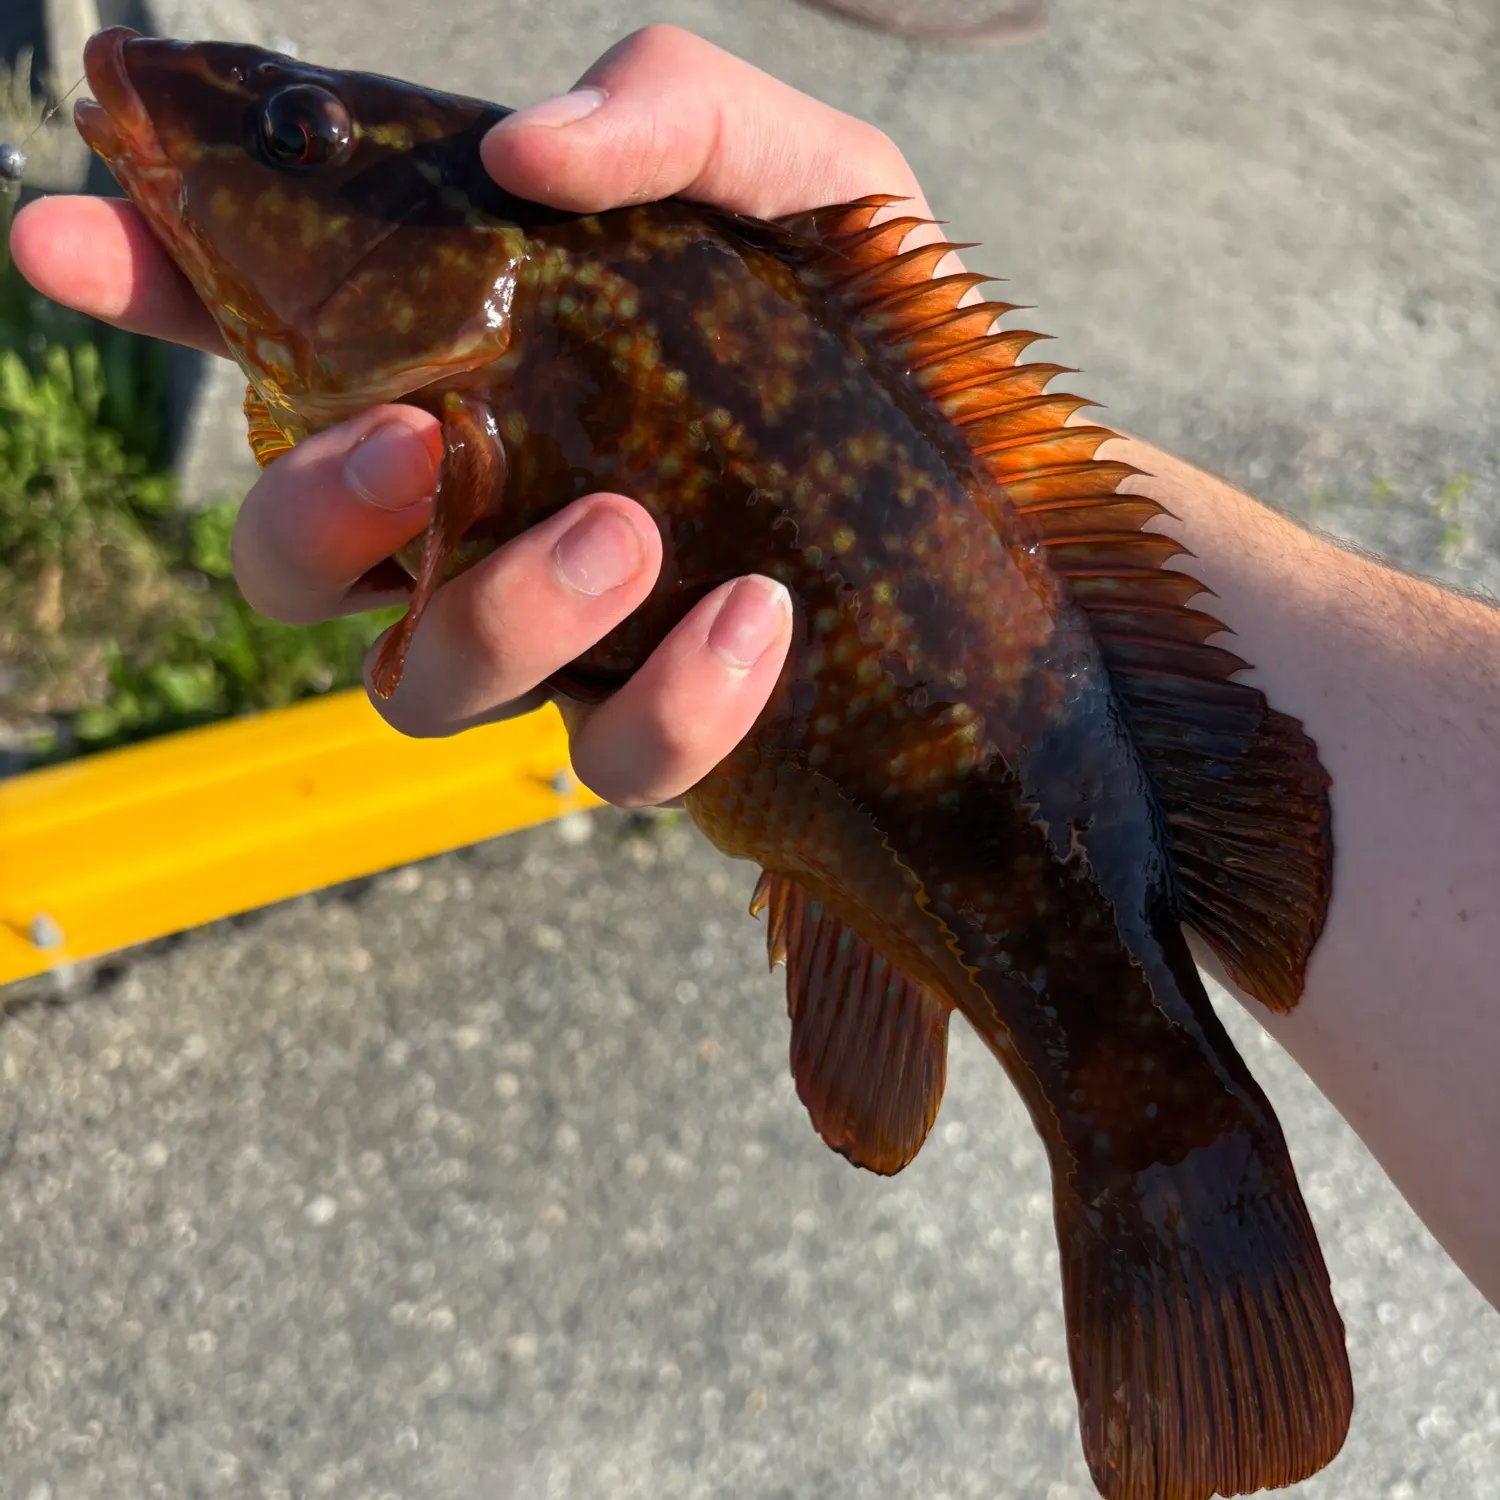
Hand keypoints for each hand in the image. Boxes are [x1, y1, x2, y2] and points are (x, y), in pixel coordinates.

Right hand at [9, 25, 927, 806]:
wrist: (1027, 504)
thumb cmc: (886, 339)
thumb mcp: (808, 184)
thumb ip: (675, 114)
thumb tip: (527, 142)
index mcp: (483, 375)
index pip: (272, 334)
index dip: (154, 284)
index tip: (66, 232)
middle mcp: (487, 518)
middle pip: (295, 561)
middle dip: (310, 511)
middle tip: (408, 442)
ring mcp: (569, 640)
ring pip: (425, 684)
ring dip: (495, 612)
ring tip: (624, 530)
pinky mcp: (662, 731)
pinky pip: (611, 755)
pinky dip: (668, 697)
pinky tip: (752, 619)